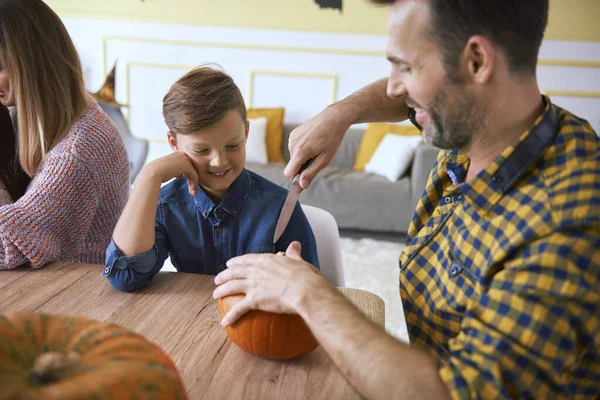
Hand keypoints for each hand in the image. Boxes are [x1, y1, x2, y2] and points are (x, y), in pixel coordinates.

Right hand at [141, 151, 198, 195]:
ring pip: (194, 173)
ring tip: (193, 193)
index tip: (188, 185)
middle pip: (192, 169)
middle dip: (192, 180)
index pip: (188, 165)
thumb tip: (181, 175)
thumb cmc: (157, 173)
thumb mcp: (168, 169)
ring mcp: (185, 159)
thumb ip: (175, 169)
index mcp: (178, 153)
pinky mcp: (186, 165)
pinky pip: (194, 176)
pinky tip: (192, 192)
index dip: (189, 176)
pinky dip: (194, 184)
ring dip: (194, 184)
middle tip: (192, 190)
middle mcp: (182, 154)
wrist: (152, 173)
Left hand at [213, 241, 329, 325]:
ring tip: (215, 294)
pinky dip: (230, 316)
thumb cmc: (305, 276)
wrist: (305, 290)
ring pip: (232, 286)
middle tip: (217, 279)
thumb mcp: (299, 261)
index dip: (237, 262)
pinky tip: (224, 322)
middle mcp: (256, 271)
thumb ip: (294, 253)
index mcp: (266, 260)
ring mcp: (253, 285)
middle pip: (235, 272)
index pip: (247, 259)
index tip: (230, 264)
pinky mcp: (254, 300)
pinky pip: (238, 309)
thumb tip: (295, 244)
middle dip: (224, 275)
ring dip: (222, 290)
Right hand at [284, 104, 352, 188]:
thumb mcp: (324, 159)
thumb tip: (301, 186)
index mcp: (300, 152)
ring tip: (316, 148)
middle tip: (317, 157)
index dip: (296, 177)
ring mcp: (292, 138)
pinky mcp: (293, 133)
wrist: (332, 119)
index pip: (288, 173)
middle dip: (302, 166)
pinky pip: (294, 148)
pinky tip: (312, 142)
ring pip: (293, 157)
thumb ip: (311, 173)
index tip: (305, 177)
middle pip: (292, 165)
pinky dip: (302, 149)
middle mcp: (292, 144)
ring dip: (303, 157)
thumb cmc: (331, 138)